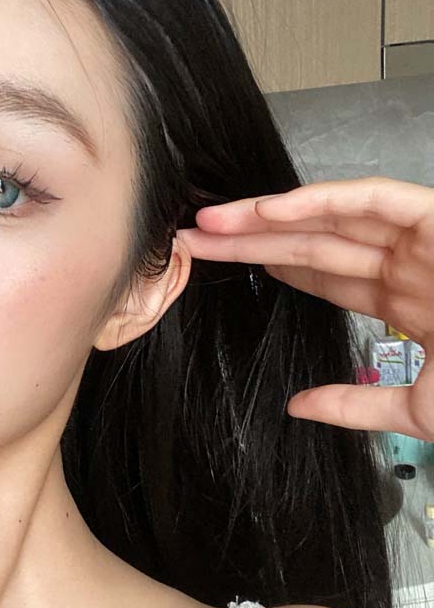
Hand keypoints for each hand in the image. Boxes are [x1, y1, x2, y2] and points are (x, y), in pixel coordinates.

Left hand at [175, 176, 432, 439]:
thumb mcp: (418, 408)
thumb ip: (356, 404)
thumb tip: (298, 406)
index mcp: (404, 301)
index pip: (322, 277)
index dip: (270, 267)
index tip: (223, 266)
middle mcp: (408, 264)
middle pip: (312, 245)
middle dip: (251, 240)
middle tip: (196, 237)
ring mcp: (425, 240)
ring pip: (331, 217)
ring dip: (269, 216)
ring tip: (213, 220)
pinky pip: (373, 200)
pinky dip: (321, 201)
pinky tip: (269, 210)